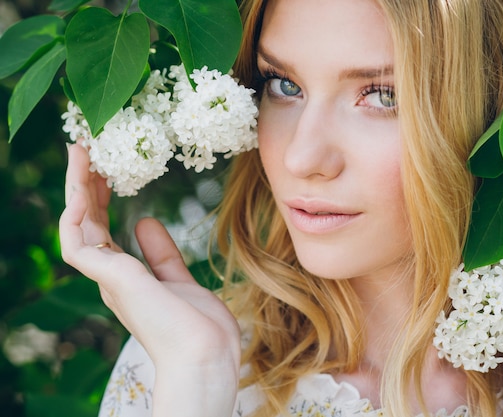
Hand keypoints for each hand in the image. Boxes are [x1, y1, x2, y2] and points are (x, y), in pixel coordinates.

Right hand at [59, 144, 240, 415]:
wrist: (207, 356)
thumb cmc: (198, 327)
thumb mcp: (179, 278)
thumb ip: (161, 253)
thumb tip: (144, 221)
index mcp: (125, 275)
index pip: (102, 226)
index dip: (100, 195)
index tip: (106, 166)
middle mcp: (110, 275)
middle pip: (86, 220)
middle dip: (85, 183)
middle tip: (87, 147)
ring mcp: (108, 279)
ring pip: (77, 225)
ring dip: (76, 188)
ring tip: (82, 151)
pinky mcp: (112, 280)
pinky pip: (77, 245)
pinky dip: (76, 215)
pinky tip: (84, 187)